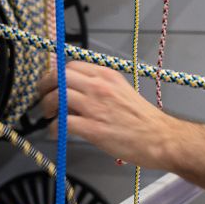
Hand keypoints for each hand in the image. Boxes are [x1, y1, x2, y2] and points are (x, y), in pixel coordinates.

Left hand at [37, 62, 176, 168]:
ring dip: (48, 107)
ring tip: (49, 116)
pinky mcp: (94, 129)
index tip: (51, 83)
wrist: (161, 138)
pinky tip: (56, 132)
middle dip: (45, 87)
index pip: (70, 65)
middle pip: (59, 77)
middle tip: (43, 98)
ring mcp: (95, 107)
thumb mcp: (121, 89)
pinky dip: (54, 127)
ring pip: (57, 98)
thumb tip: (74, 89)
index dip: (55, 74)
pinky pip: (63, 123)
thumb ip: (99, 85)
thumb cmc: (142, 118)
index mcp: (106, 75)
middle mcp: (99, 86)